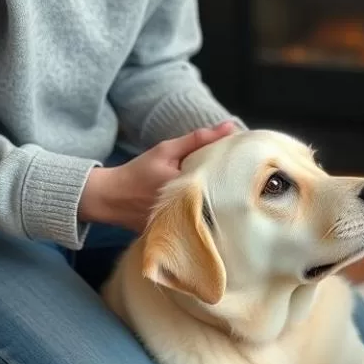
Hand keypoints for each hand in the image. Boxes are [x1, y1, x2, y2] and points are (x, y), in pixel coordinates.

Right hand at [78, 121, 235, 231]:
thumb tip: (230, 126)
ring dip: (224, 208)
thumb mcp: (166, 150)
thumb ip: (198, 139)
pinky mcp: (179, 237)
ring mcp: (183, 227)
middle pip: (223, 203)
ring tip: (238, 199)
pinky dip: (209, 219)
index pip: (225, 182)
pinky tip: (217, 212)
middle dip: (235, 194)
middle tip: (249, 186)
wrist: (111, 198)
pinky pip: (201, 228)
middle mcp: (187, 211)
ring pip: (214, 218)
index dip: (240, 177)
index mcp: (187, 189)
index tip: (251, 170)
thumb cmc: (139, 172)